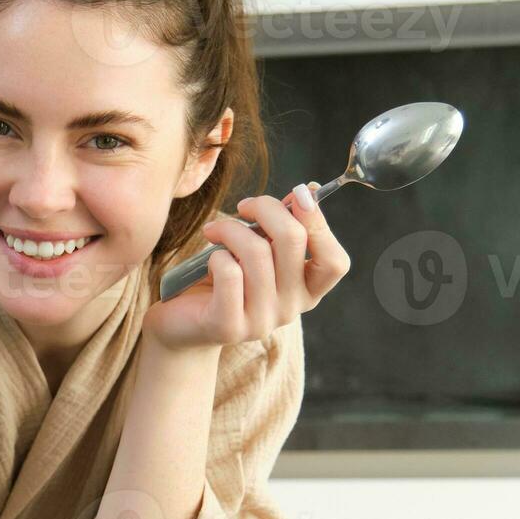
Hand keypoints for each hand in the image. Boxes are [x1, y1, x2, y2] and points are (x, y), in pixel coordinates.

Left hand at [144, 184, 351, 351]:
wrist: (184, 322)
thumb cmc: (225, 276)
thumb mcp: (260, 249)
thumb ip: (283, 225)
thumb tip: (306, 192)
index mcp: (307, 291)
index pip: (335, 262)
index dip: (319, 222)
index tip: (296, 196)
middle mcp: (291, 309)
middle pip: (293, 240)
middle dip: (266, 208)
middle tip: (244, 206)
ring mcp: (262, 321)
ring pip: (256, 252)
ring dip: (230, 229)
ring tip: (215, 230)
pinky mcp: (229, 326)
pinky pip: (229, 272)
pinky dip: (216, 255)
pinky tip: (210, 259)